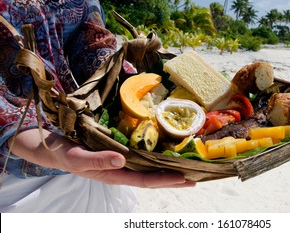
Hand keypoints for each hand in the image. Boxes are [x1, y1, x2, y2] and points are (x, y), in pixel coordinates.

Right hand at [8, 129, 195, 187]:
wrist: (56, 146)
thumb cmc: (66, 154)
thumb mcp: (79, 158)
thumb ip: (99, 160)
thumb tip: (121, 159)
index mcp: (115, 174)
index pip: (145, 180)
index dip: (165, 179)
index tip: (184, 178)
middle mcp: (123, 168)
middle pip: (153, 175)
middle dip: (174, 176)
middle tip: (197, 174)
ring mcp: (122, 159)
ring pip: (149, 164)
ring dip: (168, 165)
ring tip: (188, 164)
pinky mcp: (120, 149)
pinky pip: (142, 152)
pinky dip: (156, 152)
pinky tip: (165, 149)